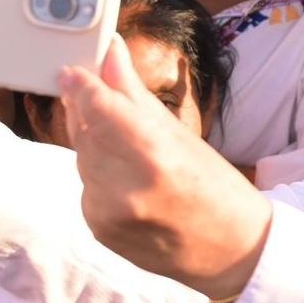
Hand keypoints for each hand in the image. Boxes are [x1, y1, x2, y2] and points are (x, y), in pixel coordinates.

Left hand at [61, 37, 273, 299]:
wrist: (232, 251)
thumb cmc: (215, 186)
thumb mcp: (182, 133)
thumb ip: (135, 94)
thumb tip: (111, 52)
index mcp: (152, 154)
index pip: (98, 107)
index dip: (81, 86)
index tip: (71, 72)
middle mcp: (124, 186)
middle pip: (85, 130)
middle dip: (88, 111)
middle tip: (101, 98)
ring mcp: (107, 213)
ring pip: (82, 158)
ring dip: (94, 144)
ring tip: (130, 149)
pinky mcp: (99, 230)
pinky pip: (86, 186)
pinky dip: (98, 175)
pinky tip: (127, 178)